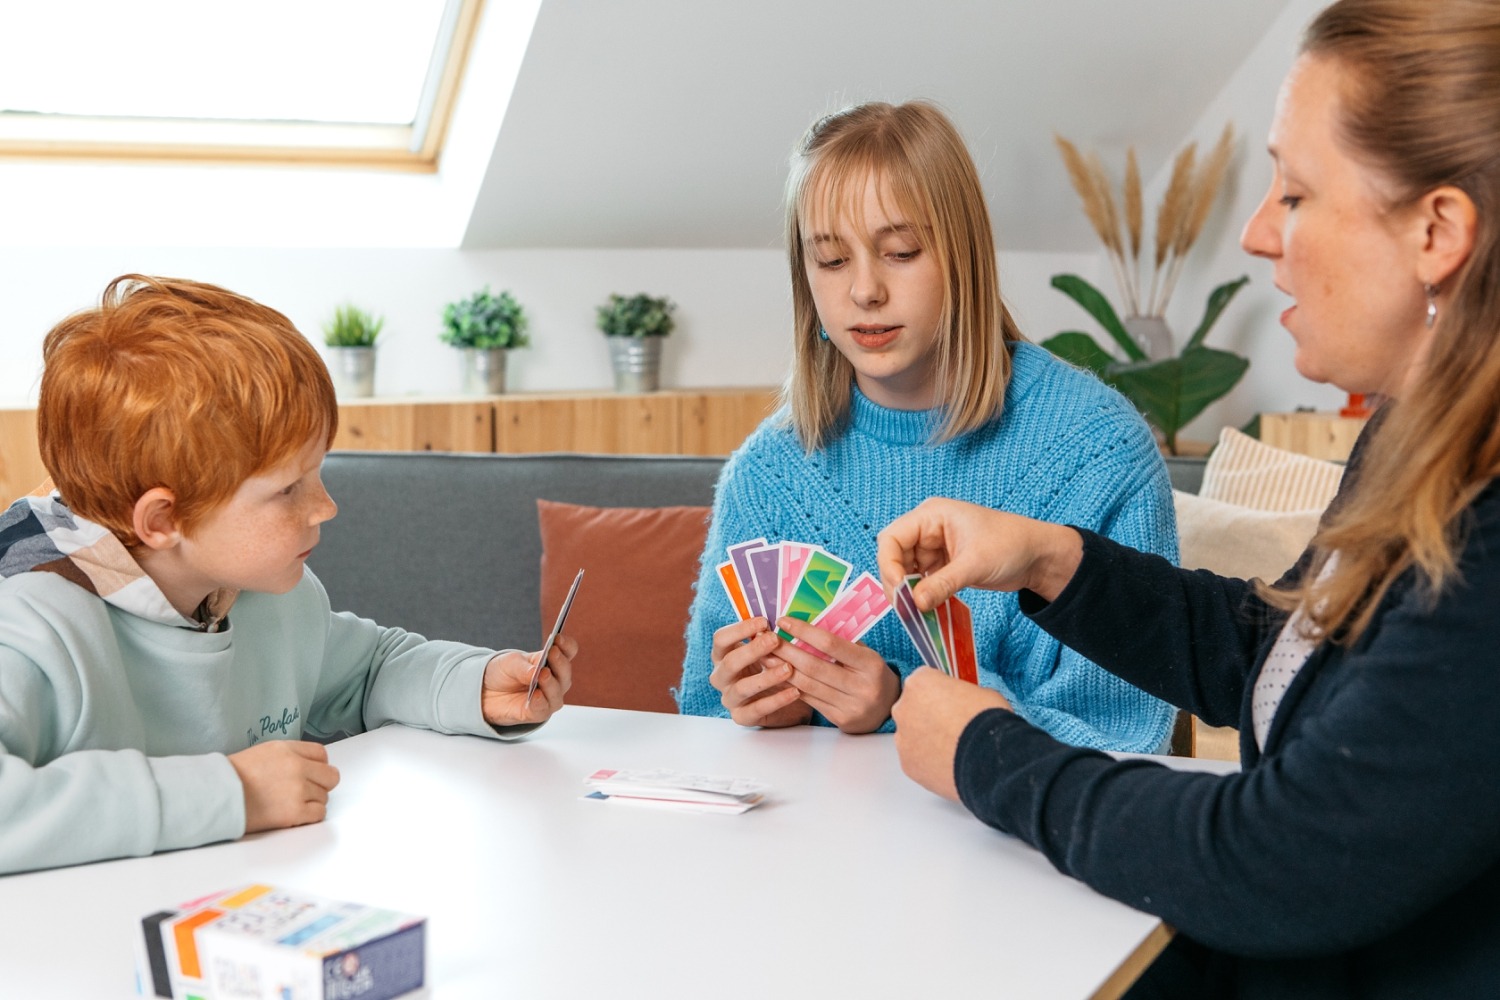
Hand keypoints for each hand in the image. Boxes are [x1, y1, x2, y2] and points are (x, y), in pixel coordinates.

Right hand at [227, 740, 340, 833]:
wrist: (217, 796)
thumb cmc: (233, 777)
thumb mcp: (265, 753)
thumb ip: (290, 756)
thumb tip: (309, 766)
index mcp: (288, 750)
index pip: (322, 754)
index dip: (318, 766)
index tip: (311, 774)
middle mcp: (297, 767)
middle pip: (330, 776)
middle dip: (320, 784)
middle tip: (304, 791)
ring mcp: (298, 790)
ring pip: (324, 796)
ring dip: (311, 801)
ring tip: (289, 803)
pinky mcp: (295, 812)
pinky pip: (319, 813)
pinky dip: (310, 815)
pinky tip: (294, 814)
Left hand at [482, 634, 576, 725]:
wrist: (486, 692)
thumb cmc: (504, 673)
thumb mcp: (511, 663)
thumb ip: (524, 667)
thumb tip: (535, 672)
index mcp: (552, 662)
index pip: (568, 652)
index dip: (567, 645)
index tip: (558, 639)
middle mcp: (555, 680)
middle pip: (565, 673)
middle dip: (560, 663)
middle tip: (552, 654)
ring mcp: (548, 698)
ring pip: (557, 693)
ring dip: (551, 684)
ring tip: (542, 674)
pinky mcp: (537, 713)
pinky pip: (543, 709)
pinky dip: (540, 702)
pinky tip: (535, 695)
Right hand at [709, 618, 812, 728]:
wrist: (790, 701)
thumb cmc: (776, 668)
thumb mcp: (772, 651)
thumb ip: (770, 637)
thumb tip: (782, 620)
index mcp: (723, 655)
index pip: (721, 639)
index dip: (740, 629)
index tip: (764, 622)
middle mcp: (722, 676)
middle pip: (729, 662)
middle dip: (752, 650)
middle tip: (775, 640)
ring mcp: (730, 698)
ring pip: (742, 688)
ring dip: (766, 677)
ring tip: (788, 669)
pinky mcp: (742, 717)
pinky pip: (757, 709)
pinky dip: (777, 700)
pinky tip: (795, 692)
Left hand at [775, 616, 899, 733]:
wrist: (890, 708)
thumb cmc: (872, 674)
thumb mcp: (865, 655)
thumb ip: (839, 643)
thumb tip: (802, 626)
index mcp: (871, 664)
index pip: (830, 644)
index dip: (804, 631)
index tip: (783, 621)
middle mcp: (862, 687)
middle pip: (814, 666)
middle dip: (785, 651)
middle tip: (765, 639)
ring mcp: (851, 706)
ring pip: (807, 685)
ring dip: (781, 669)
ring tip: (764, 656)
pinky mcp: (841, 720)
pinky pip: (809, 700)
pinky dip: (790, 686)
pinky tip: (776, 675)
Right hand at [877, 498, 1083, 610]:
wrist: (1038, 557)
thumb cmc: (1011, 545)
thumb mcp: (975, 564)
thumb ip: (942, 583)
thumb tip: (915, 604)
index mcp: (932, 516)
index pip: (892, 538)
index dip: (888, 564)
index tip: (898, 590)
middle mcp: (928, 530)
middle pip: (895, 556)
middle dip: (897, 581)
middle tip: (905, 608)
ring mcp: (934, 548)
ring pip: (907, 572)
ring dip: (909, 592)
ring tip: (916, 613)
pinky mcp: (943, 565)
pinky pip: (923, 582)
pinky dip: (922, 596)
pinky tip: (926, 610)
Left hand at [892, 667, 1011, 800]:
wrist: (988, 757)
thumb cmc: (987, 720)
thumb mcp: (979, 691)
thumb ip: (960, 694)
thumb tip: (963, 704)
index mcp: (919, 682)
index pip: (924, 682)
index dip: (941, 693)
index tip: (951, 702)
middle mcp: (903, 708)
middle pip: (912, 709)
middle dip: (928, 716)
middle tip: (951, 727)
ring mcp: (902, 738)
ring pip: (911, 737)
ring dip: (926, 740)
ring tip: (952, 749)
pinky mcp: (906, 764)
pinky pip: (915, 760)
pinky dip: (928, 762)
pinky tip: (949, 764)